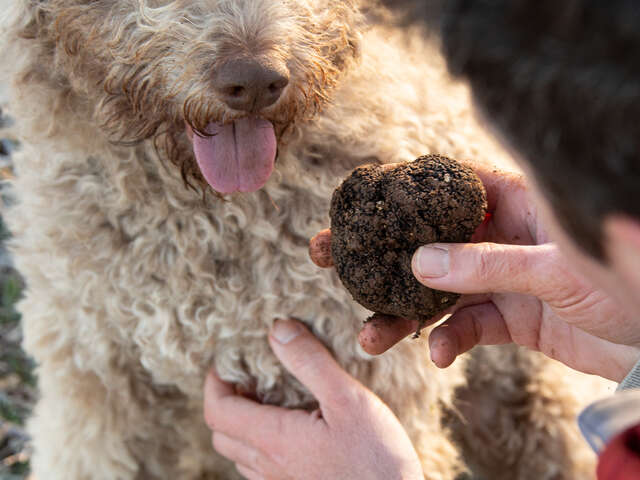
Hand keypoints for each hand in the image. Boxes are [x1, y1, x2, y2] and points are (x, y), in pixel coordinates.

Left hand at [203, 319, 423, 479]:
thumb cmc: (376, 457)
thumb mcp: (347, 398)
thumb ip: (310, 362)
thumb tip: (277, 330)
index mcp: (275, 440)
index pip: (218, 411)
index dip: (214, 383)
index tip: (226, 362)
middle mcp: (270, 466)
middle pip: (221, 434)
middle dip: (224, 401)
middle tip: (244, 377)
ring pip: (239, 455)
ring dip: (239, 424)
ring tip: (265, 400)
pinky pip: (259, 470)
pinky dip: (258, 445)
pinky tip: (287, 430)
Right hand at [310, 165, 639, 380]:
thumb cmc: (623, 283)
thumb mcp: (555, 268)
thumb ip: (487, 264)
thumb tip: (419, 261)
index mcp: (513, 204)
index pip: (443, 189)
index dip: (397, 195)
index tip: (354, 208)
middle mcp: (497, 238)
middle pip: (425, 241)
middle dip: (377, 256)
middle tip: (326, 259)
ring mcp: (498, 279)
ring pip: (435, 293)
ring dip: (401, 315)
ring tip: (370, 337)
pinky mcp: (505, 319)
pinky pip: (463, 328)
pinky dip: (446, 342)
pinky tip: (438, 355)